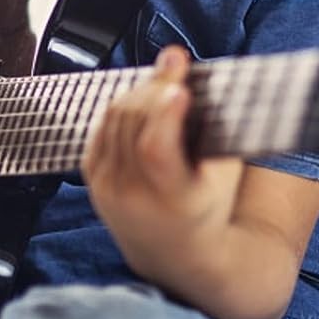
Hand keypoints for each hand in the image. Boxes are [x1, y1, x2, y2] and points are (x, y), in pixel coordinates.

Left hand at [82, 46, 244, 269]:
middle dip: (156, 86)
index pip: (156, 151)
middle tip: (176, 63)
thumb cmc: (210, 205)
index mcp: (173, 200)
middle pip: (135, 124)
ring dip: (140, 91)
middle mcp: (133, 198)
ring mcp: (107, 190)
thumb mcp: (226, 172)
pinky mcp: (93, 182)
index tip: (180, 86)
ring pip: (116, 119)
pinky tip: (142, 99)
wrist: (176, 255)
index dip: (165, 114)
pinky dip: (122, 107)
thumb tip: (184, 65)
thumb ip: (212, 126)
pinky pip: (103, 128)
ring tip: (165, 79)